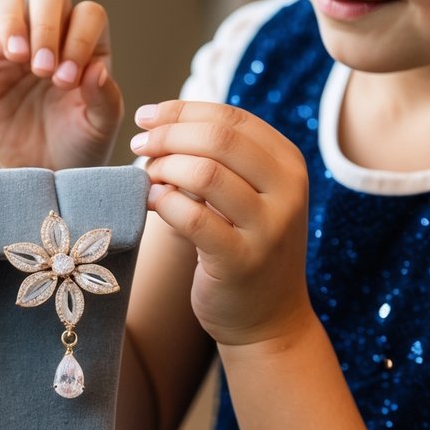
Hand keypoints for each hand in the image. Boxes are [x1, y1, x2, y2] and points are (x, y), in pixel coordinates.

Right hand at [0, 0, 123, 169]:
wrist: (47, 178)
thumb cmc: (80, 147)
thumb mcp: (101, 128)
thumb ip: (104, 98)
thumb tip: (96, 69)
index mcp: (83, 44)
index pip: (85, 14)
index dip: (78, 37)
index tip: (69, 79)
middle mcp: (47, 38)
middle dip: (45, 22)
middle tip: (42, 69)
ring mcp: (10, 53)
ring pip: (4, 0)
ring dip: (11, 20)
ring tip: (17, 57)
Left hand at [129, 100, 310, 345]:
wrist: (269, 319)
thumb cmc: (245, 244)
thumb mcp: (249, 192)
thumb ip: (220, 155)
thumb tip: (160, 118)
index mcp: (289, 163)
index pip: (232, 117)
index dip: (182, 110)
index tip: (148, 116)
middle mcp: (288, 190)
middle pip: (218, 138)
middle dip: (169, 135)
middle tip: (140, 146)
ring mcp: (269, 227)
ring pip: (205, 173)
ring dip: (163, 168)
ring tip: (147, 178)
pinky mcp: (241, 261)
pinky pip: (192, 218)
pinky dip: (163, 202)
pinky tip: (150, 202)